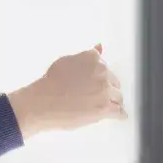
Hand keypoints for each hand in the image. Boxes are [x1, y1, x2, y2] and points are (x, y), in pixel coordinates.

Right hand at [9, 44, 126, 135]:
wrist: (43, 102)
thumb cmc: (50, 83)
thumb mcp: (66, 61)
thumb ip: (86, 57)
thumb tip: (100, 47)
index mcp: (93, 58)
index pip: (105, 66)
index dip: (100, 76)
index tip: (97, 82)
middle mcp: (102, 72)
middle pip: (114, 81)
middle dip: (108, 88)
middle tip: (98, 95)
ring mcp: (105, 90)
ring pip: (118, 96)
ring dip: (113, 101)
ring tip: (107, 106)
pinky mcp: (105, 108)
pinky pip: (119, 112)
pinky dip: (119, 114)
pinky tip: (119, 115)